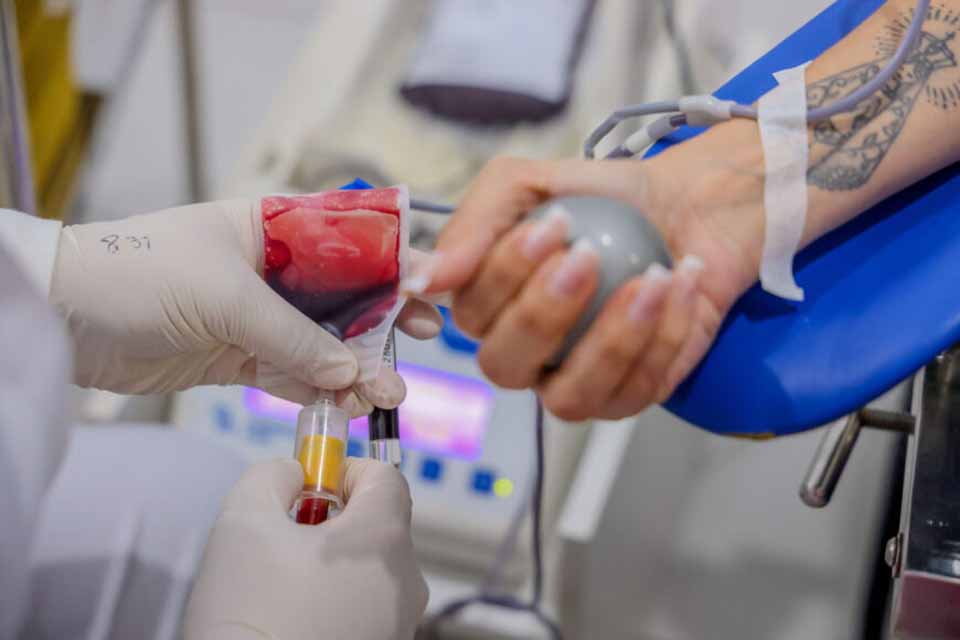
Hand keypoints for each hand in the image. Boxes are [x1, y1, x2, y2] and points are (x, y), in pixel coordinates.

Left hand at [51, 199, 441, 414]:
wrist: (65, 321)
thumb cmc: (139, 276)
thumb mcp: (225, 296)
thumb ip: (293, 334)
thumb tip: (349, 372)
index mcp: (271, 227)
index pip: (346, 236)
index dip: (391, 258)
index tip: (430, 283)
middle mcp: (271, 269)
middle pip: (344, 293)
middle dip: (385, 317)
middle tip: (425, 337)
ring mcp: (256, 316)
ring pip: (323, 341)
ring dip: (357, 366)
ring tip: (389, 393)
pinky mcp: (239, 357)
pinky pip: (292, 373)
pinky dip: (320, 390)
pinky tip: (349, 403)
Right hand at [183, 458, 427, 639]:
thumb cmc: (247, 613)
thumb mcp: (243, 521)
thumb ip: (273, 476)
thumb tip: (294, 475)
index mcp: (383, 539)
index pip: (386, 477)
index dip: (345, 471)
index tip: (308, 488)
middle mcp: (406, 582)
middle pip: (380, 525)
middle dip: (335, 521)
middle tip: (286, 539)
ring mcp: (399, 625)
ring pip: (373, 571)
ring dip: (335, 565)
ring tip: (284, 588)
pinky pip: (367, 610)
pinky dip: (338, 604)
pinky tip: (294, 621)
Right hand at [416, 126, 767, 420]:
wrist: (688, 206)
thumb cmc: (604, 197)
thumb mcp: (532, 181)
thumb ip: (477, 218)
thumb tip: (427, 277)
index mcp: (491, 306)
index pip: (470, 315)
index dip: (503, 277)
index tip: (552, 226)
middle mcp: (526, 352)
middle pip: (504, 366)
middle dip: (543, 314)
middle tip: (588, 255)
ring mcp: (575, 379)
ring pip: (569, 398)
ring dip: (612, 340)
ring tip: (651, 279)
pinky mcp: (631, 393)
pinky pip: (636, 392)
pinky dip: (664, 337)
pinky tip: (682, 284)